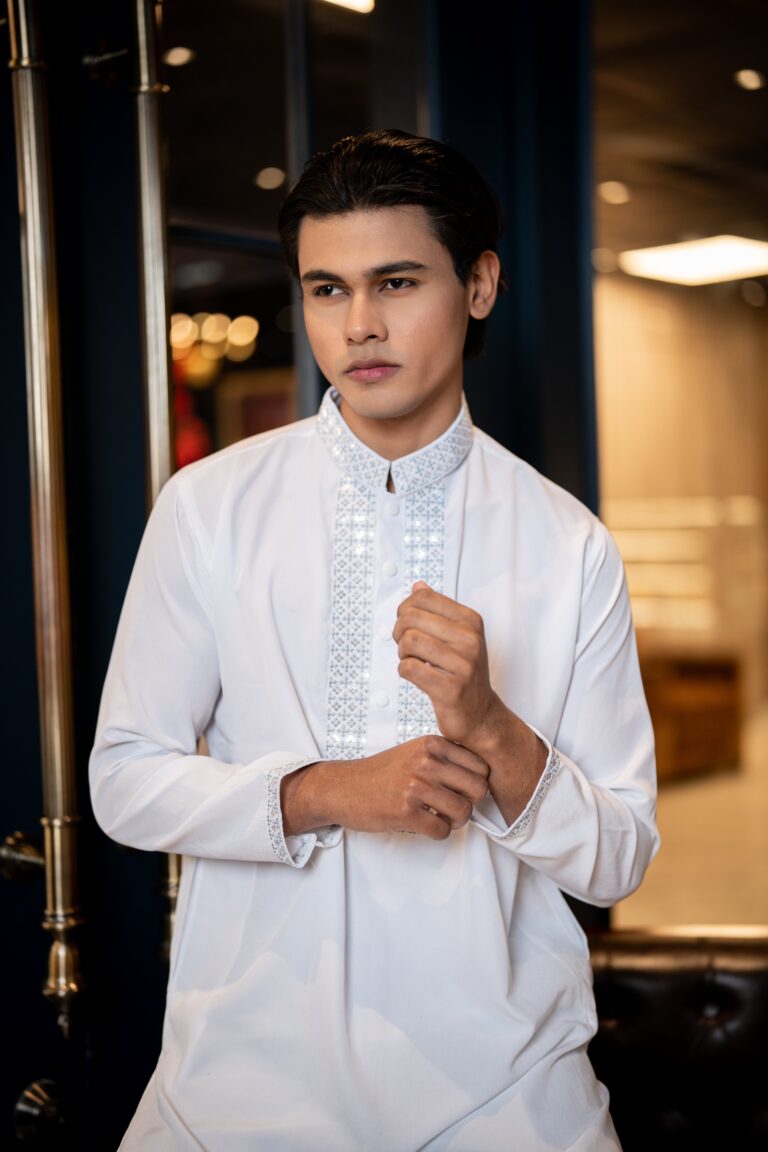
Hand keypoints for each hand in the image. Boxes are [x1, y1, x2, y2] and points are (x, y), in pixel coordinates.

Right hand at [281, 735, 489, 840]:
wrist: (343, 787)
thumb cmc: (381, 773)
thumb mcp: (414, 752)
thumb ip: (444, 759)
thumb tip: (480, 778)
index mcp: (432, 744)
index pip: (481, 766)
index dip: (476, 783)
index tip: (462, 790)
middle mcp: (426, 761)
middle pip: (479, 789)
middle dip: (470, 803)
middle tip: (453, 807)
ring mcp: (416, 786)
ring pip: (464, 812)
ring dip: (455, 821)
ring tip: (440, 818)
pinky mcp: (405, 811)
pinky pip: (442, 830)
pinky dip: (438, 832)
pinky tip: (424, 825)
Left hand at [394, 582, 498, 746]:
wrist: (481, 713)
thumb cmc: (464, 672)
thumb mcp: (458, 636)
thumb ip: (438, 610)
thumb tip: (418, 586)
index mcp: (470, 620)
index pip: (423, 597)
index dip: (406, 609)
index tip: (410, 625)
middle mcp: (469, 639)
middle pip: (411, 617)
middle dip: (399, 632)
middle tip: (406, 646)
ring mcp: (462, 664)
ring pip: (408, 642)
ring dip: (402, 653)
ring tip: (412, 660)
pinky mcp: (450, 689)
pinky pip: (409, 669)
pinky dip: (405, 671)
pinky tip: (416, 675)